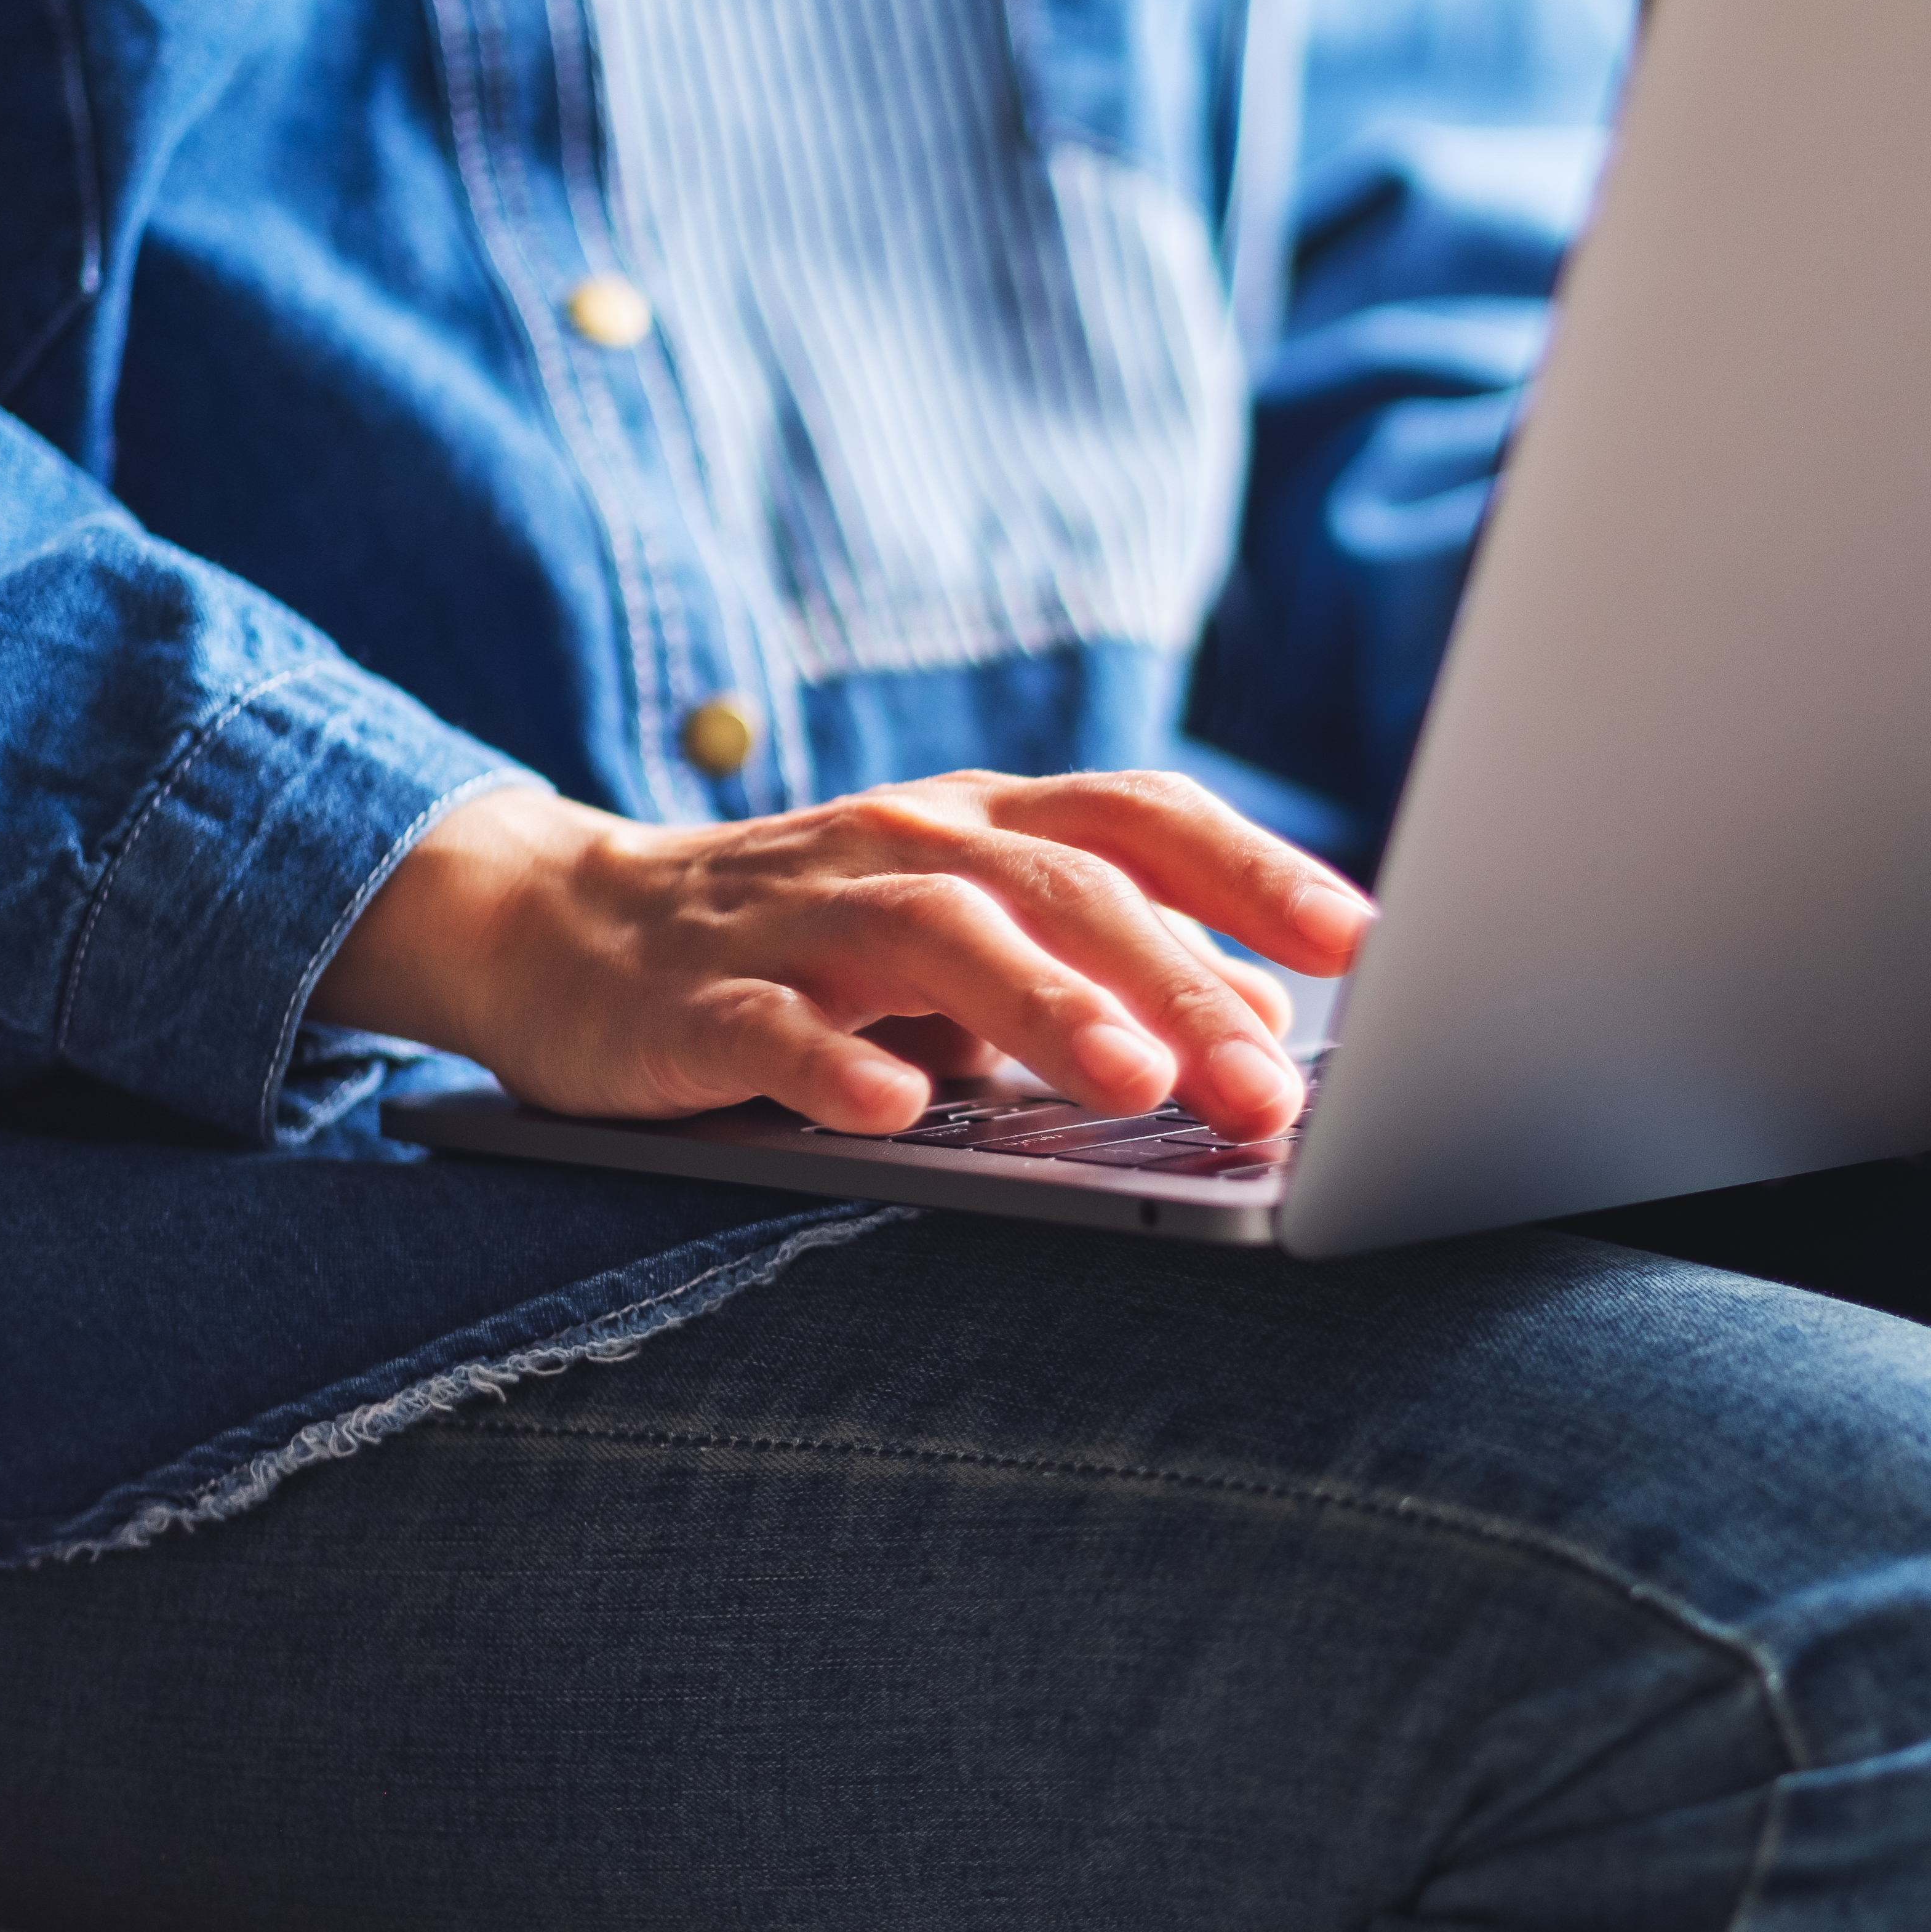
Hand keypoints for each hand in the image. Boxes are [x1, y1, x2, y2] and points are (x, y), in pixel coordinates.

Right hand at [311, 773, 1372, 1140]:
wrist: (569, 927)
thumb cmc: (822, 945)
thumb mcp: (976, 942)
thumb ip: (1107, 969)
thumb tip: (1266, 1026)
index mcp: (989, 823)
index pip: (1144, 819)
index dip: (1255, 871)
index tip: (1362, 944)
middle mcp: (906, 843)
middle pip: (1064, 889)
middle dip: (1176, 984)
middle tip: (1262, 1084)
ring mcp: (798, 913)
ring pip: (937, 938)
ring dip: (1044, 1011)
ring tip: (1130, 1088)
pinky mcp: (696, 994)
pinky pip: (773, 1024)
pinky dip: (838, 1063)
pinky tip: (900, 1112)